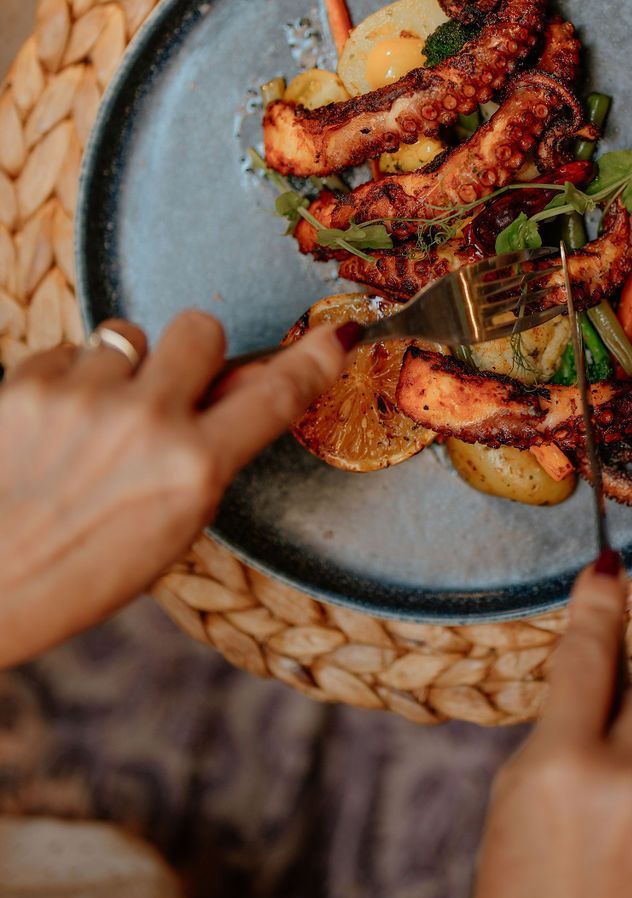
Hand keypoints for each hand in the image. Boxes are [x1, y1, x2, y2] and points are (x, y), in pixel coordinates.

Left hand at [0, 311, 356, 667]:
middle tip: (170, 387)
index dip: (311, 362)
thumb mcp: (174, 524)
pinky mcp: (29, 383)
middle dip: (191, 351)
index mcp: (194, 471)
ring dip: (119, 370)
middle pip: (199, 328)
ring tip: (92, 424)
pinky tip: (53, 426)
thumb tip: (248, 386)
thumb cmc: (84, 568)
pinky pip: (68, 349)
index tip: (334, 337)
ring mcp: (85, 398)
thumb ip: (212, 451)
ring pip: (127, 335)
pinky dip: (66, 379)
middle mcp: (146, 425)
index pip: (274, 398)